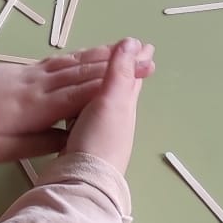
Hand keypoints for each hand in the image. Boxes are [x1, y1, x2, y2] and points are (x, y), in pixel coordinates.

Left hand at [0, 39, 153, 170]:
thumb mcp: (3, 149)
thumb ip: (40, 143)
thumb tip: (74, 140)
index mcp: (36, 106)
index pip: (81, 93)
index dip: (112, 84)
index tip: (139, 76)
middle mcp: (39, 85)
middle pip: (84, 72)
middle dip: (118, 64)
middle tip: (149, 56)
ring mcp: (33, 74)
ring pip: (74, 62)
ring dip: (104, 55)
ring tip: (131, 49)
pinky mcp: (27, 70)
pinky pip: (61, 60)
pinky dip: (83, 55)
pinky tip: (96, 53)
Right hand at [63, 38, 150, 173]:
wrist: (81, 180)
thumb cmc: (99, 139)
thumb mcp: (111, 101)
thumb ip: (120, 72)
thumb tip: (133, 42)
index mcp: (125, 105)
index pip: (133, 76)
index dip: (137, 59)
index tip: (144, 44)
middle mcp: (117, 118)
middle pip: (123, 89)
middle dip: (126, 71)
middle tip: (129, 55)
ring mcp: (101, 131)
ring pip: (105, 101)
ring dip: (106, 86)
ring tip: (103, 76)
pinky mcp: (83, 141)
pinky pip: (86, 113)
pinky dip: (86, 102)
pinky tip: (79, 106)